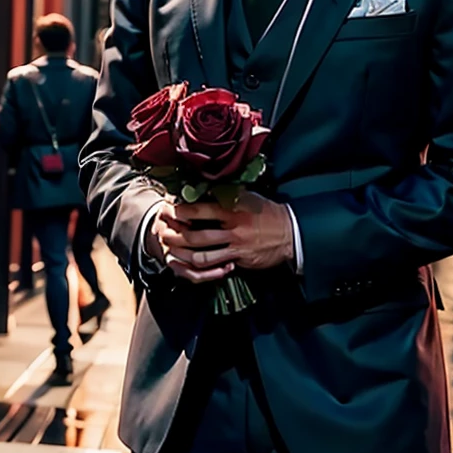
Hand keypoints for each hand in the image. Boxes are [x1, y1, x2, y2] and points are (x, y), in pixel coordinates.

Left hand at [156, 195, 293, 280]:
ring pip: (201, 253)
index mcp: (233, 206)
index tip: (168, 207)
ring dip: (182, 252)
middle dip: (175, 233)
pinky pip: (215, 264)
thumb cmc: (267, 211)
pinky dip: (201, 264)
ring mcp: (236, 244)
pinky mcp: (240, 258)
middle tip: (162, 230)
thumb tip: (204, 189)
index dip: (181, 210)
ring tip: (171, 248)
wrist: (291, 231)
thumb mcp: (248, 196)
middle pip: (195, 233)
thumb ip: (227, 194)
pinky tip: (192, 262)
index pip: (200, 208)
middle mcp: (233, 225)